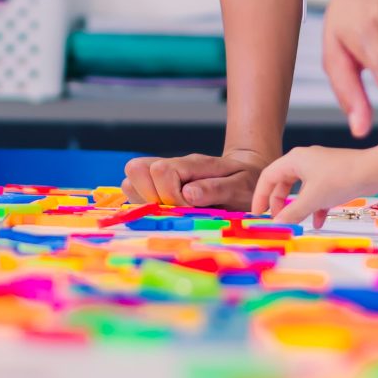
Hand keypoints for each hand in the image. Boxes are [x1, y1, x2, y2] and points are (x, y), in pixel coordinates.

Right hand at [122, 150, 265, 210]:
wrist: (246, 173)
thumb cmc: (246, 181)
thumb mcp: (241, 185)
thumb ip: (216, 188)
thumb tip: (188, 194)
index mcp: (191, 164)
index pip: (160, 170)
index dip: (170, 195)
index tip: (189, 208)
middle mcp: (171, 167)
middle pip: (134, 169)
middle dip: (151, 196)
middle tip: (177, 209)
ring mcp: (162, 177)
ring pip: (130, 182)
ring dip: (146, 201)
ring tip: (173, 212)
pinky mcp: (157, 188)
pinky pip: (136, 194)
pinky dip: (147, 206)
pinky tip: (169, 213)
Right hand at [252, 145, 376, 225]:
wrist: (372, 172)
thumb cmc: (340, 179)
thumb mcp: (311, 199)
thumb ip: (291, 213)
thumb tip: (277, 224)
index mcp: (294, 159)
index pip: (268, 177)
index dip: (260, 196)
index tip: (258, 213)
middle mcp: (305, 160)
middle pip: (283, 182)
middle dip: (279, 203)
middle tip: (279, 219)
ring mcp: (320, 167)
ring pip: (301, 189)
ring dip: (298, 206)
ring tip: (297, 222)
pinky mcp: (333, 175)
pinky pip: (317, 192)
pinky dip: (315, 206)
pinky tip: (319, 221)